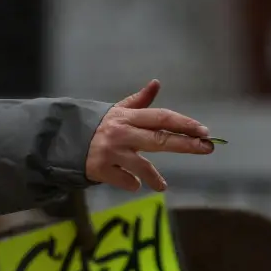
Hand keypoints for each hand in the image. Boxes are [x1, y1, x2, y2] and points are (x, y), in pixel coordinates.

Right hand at [85, 79, 214, 191]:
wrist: (64, 140)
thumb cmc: (97, 126)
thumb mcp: (116, 111)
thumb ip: (139, 100)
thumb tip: (156, 83)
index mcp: (127, 117)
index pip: (161, 117)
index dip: (184, 123)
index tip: (204, 131)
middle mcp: (122, 133)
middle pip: (159, 139)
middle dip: (185, 144)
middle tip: (206, 148)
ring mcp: (112, 152)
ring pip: (142, 166)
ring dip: (154, 178)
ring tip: (162, 186)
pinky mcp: (101, 169)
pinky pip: (124, 180)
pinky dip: (131, 183)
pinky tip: (133, 184)